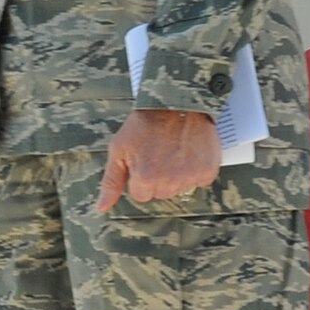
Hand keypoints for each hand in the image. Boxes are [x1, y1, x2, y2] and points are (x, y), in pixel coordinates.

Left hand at [93, 109, 221, 210]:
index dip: (140, 177)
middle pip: (161, 193)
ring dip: (177, 174)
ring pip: (180, 188)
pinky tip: (189, 151)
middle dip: (158, 177)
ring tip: (174, 149)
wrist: (177, 102)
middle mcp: (170, 182)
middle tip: (158, 152)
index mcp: (146, 179)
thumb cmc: (145, 123)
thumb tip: (101, 208)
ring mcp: (191, 177)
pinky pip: (199, 180)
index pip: (141, 195)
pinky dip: (195, 168)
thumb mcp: (119, 149)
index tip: (143, 158)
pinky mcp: (208, 170)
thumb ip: (110, 182)